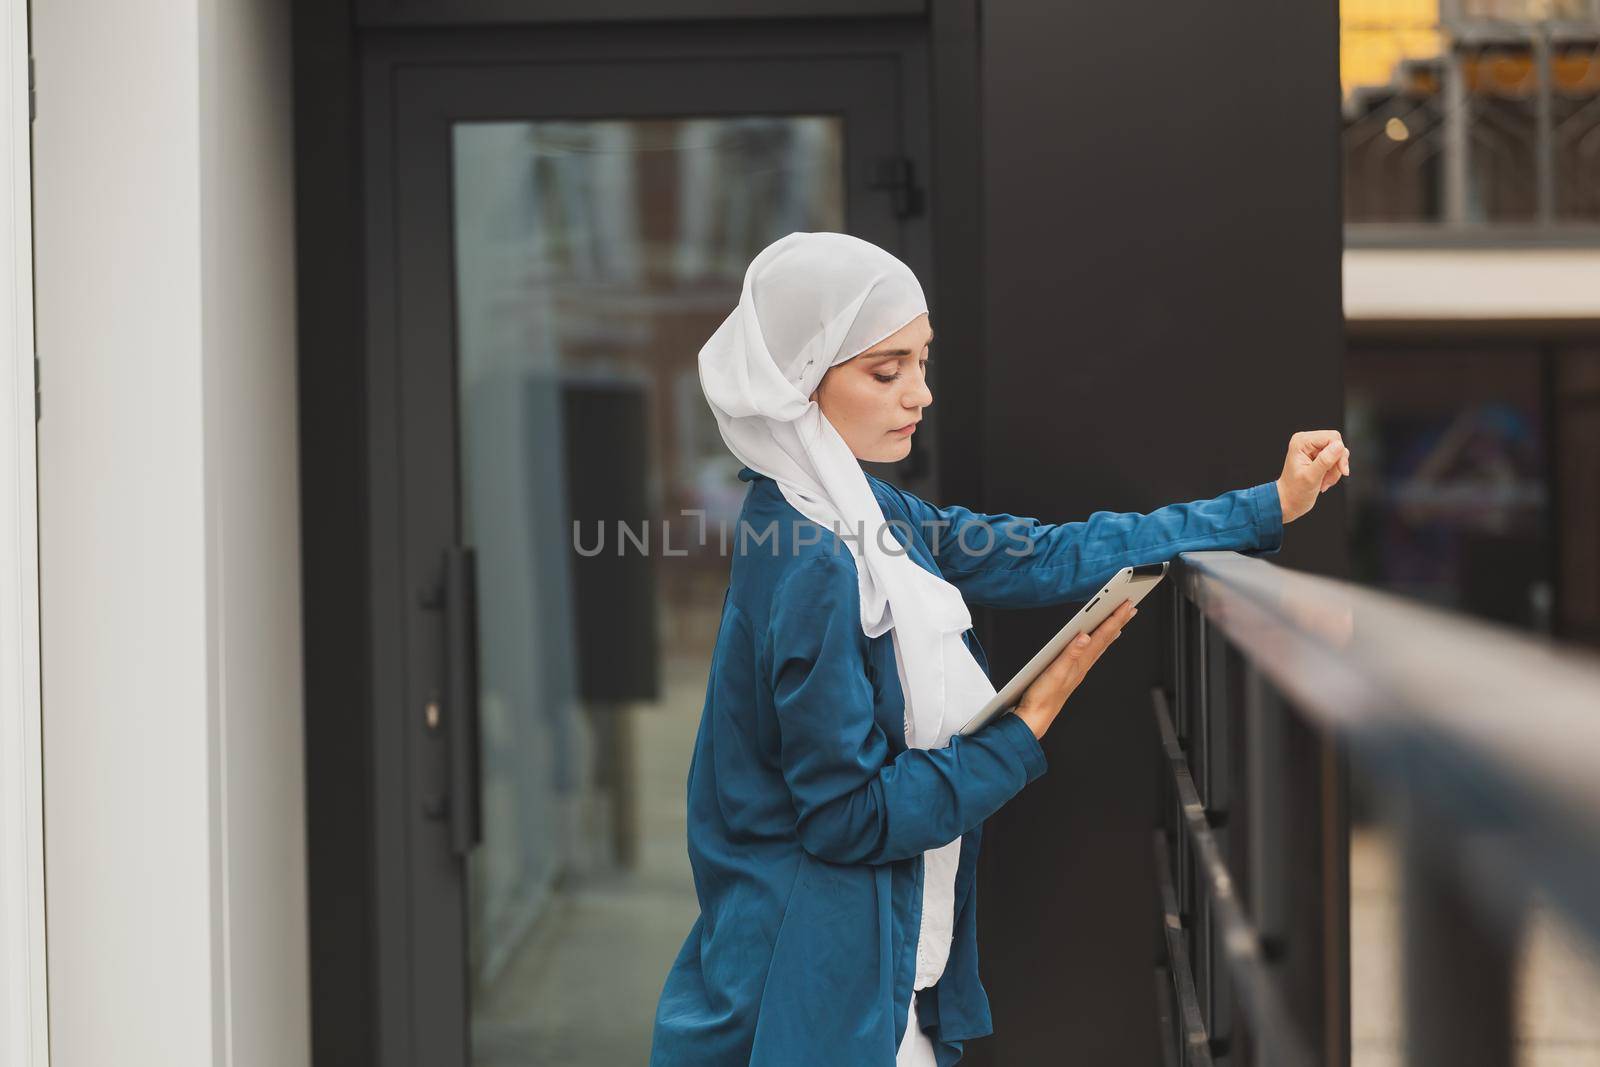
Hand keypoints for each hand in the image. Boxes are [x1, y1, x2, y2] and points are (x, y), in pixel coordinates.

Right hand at [1013, 601, 1136, 739]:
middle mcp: (1083, 665)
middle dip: (1119, 622)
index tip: (1126, 605)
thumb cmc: (1043, 697)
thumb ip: (1070, 654)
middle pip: (1105, 639)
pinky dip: (1098, 644)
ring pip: (1100, 646)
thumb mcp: (1054, 672)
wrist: (1036, 717)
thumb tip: (1084, 636)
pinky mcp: (1072, 672)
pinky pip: (1091, 654)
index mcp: (1081, 661)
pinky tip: (1096, 642)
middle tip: (1130, 608)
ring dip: (1111, 632)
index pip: (1102, 636)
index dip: (1115, 619)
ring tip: (1120, 622)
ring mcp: (1079, 669)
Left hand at [1276, 429, 1350, 523]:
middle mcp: (1307, 441)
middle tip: (1328, 478)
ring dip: (1335, 470)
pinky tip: (1323, 480)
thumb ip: (1325, 461)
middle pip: (1337, 445)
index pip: (1332, 437)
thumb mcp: (1311, 477)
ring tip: (1323, 481)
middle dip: (1336, 464)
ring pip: (1338, 454)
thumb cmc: (1294, 492)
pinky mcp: (1318, 456)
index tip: (1341, 469)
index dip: (1339, 454)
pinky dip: (1333, 472)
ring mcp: (1313, 448)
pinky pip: (1335, 460)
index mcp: (1301, 442)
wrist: (1289, 501)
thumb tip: (1338, 446)